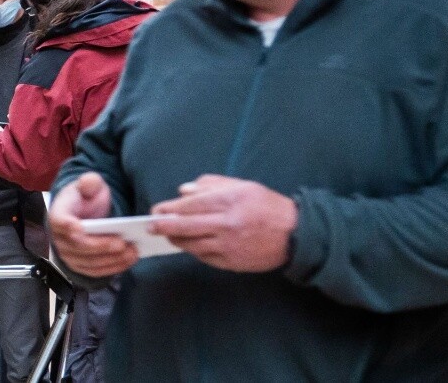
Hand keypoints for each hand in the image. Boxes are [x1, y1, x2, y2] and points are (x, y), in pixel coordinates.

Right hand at [48, 173, 139, 278]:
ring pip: (89, 262)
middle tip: (124, 243)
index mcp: (57, 216)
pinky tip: (128, 260)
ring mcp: (69, 255)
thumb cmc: (85, 199)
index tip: (81, 228)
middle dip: (102, 246)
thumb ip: (89, 182)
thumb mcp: (89, 185)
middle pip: (79, 247)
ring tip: (132, 251)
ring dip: (112, 259)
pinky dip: (113, 268)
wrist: (83, 214)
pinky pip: (95, 271)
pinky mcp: (80, 266)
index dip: (69, 227)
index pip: (60, 223)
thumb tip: (88, 182)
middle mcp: (59, 239)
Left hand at [150, 175, 298, 272]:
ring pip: (192, 245)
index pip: (190, 205)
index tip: (156, 210)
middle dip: (164, 227)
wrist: (296, 235)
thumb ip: (210, 185)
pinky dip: (194, 251)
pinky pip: (205, 257)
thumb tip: (183, 190)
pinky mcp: (233, 262)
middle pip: (186, 227)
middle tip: (151, 226)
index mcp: (229, 201)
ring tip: (169, 235)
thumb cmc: (267, 206)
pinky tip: (189, 245)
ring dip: (177, 240)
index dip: (170, 209)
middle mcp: (227, 223)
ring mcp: (229, 245)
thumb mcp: (242, 186)